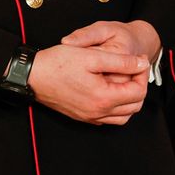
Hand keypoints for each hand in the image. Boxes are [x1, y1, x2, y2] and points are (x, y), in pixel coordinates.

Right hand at [29, 32, 150, 125]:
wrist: (32, 76)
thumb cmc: (59, 63)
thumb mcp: (93, 56)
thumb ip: (122, 61)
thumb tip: (142, 63)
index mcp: (103, 98)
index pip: (139, 92)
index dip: (142, 74)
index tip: (138, 60)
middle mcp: (97, 112)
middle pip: (134, 106)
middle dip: (139, 86)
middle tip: (134, 68)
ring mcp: (89, 117)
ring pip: (123, 116)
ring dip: (130, 99)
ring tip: (125, 79)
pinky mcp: (81, 116)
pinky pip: (108, 118)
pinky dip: (116, 107)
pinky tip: (110, 90)